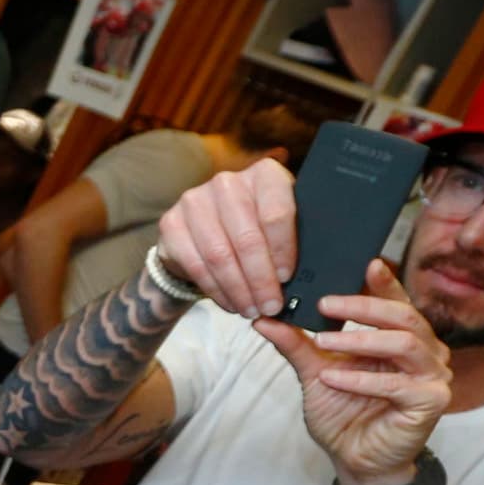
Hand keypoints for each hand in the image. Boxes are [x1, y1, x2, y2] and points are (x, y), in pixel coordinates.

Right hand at [153, 159, 297, 317]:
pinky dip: (216, 290)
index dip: (282, 251)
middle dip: (261, 279)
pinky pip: (196, 265)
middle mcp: (227, 182)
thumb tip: (311, 275)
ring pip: (220, 255)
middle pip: (247, 238)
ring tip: (251, 310)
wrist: (206, 227)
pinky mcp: (171, 223)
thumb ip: (295, 238)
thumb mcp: (280, 224)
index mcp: (264, 174)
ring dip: (238, 289)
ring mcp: (195, 200)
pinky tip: (231, 304)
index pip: (276, 213)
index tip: (287, 279)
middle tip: (271, 305)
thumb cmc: (256, 227)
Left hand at [255, 258, 450, 484]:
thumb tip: (264, 318)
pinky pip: (397, 384)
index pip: (398, 302)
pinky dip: (361, 379)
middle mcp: (426, 352)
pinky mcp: (430, 402)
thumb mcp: (314, 372)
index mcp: (403, 338)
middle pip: (403, 316)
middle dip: (363, 306)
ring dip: (361, 340)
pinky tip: (333, 378)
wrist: (354, 459)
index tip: (367, 263)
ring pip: (404, 344)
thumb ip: (297, 344)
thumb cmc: (344, 414)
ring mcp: (433, 376)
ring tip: (325, 341)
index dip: (385, 283)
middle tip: (326, 303)